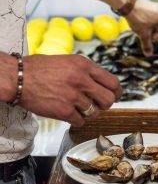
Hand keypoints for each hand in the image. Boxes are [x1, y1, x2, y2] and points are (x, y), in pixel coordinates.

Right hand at [1, 54, 121, 125]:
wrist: (16, 77)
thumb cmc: (38, 69)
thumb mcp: (67, 61)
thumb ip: (85, 71)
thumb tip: (102, 84)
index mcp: (84, 65)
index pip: (113, 82)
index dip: (116, 92)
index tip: (115, 97)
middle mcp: (81, 80)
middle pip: (108, 100)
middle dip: (104, 105)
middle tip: (97, 105)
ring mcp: (72, 96)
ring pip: (95, 113)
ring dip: (89, 113)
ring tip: (78, 109)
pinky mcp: (63, 110)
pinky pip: (80, 121)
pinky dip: (76, 121)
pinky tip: (68, 115)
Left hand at [124, 0, 157, 55]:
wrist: (126, 4)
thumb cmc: (138, 18)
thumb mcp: (143, 33)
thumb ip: (147, 44)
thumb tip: (149, 54)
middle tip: (150, 37)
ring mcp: (155, 6)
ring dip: (154, 28)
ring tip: (144, 31)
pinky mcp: (149, 5)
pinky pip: (153, 16)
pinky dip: (150, 22)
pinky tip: (141, 25)